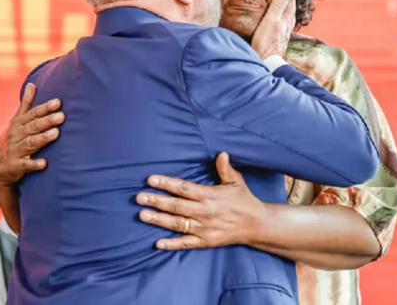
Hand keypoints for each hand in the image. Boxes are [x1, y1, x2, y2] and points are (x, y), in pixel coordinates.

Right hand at [0, 83, 63, 188]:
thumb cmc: (12, 139)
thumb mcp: (17, 121)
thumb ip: (26, 104)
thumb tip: (32, 84)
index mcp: (19, 124)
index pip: (33, 114)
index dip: (45, 108)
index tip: (58, 102)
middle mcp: (16, 135)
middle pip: (33, 127)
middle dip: (47, 121)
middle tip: (62, 116)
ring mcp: (15, 150)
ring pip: (30, 143)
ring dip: (43, 138)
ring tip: (56, 133)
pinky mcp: (16, 166)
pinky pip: (26, 165)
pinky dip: (34, 164)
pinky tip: (44, 163)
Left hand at [136, 152, 266, 249]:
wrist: (257, 225)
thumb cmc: (244, 201)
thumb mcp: (237, 182)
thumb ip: (225, 168)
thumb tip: (221, 153)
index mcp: (210, 196)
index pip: (184, 188)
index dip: (167, 183)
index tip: (151, 179)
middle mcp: (205, 212)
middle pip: (176, 206)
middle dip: (156, 201)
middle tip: (139, 197)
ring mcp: (204, 228)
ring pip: (177, 224)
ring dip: (159, 220)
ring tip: (142, 215)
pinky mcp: (206, 242)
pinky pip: (186, 243)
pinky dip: (172, 244)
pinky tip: (157, 243)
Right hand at [251, 0, 295, 59]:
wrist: (267, 62)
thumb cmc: (267, 42)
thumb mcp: (271, 20)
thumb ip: (278, 6)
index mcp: (286, 20)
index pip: (290, 4)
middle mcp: (287, 27)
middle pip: (290, 12)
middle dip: (289, 4)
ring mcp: (283, 35)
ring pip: (287, 20)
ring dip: (286, 13)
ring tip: (284, 8)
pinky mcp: (278, 42)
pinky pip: (282, 28)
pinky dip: (281, 22)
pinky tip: (277, 25)